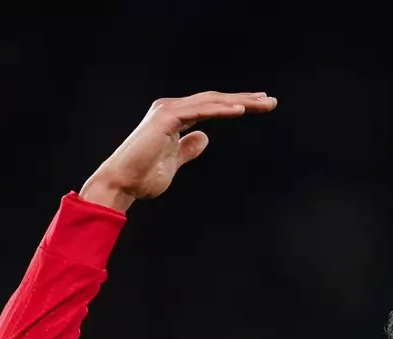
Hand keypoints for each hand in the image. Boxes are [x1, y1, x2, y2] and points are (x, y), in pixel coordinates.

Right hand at [80, 91, 277, 211]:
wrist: (122, 184)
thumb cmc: (144, 177)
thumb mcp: (175, 162)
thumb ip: (188, 149)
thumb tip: (204, 139)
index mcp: (175, 117)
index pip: (211, 107)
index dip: (236, 105)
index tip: (258, 106)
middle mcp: (171, 108)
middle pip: (215, 100)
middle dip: (245, 99)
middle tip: (270, 101)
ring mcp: (168, 110)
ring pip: (211, 101)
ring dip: (240, 101)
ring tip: (264, 103)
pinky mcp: (166, 117)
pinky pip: (200, 111)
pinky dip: (221, 109)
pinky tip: (242, 109)